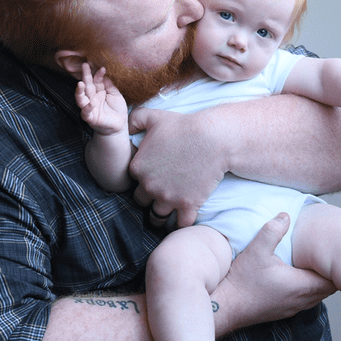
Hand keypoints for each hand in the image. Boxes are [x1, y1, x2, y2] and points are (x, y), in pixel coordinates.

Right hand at [75, 64, 126, 134]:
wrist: (119, 125)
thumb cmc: (117, 109)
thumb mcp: (116, 95)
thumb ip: (110, 86)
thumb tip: (105, 75)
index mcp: (99, 92)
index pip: (96, 81)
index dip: (98, 74)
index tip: (102, 68)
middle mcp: (92, 98)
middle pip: (87, 85)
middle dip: (85, 76)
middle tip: (85, 65)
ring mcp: (89, 107)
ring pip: (81, 98)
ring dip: (79, 91)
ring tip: (80, 83)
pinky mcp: (90, 117)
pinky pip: (86, 113)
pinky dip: (87, 108)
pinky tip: (91, 103)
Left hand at [127, 106, 226, 227]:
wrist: (214, 138)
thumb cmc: (185, 126)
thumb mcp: (155, 117)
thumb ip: (134, 119)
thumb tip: (126, 126)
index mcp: (138, 168)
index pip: (133, 181)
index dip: (143, 178)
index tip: (154, 175)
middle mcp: (149, 186)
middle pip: (141, 201)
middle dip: (150, 197)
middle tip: (162, 191)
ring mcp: (169, 198)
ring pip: (157, 217)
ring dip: (161, 214)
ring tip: (169, 209)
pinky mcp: (188, 205)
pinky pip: (180, 224)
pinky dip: (181, 223)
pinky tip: (184, 216)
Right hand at [213, 213, 336, 331]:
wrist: (224, 307)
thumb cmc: (241, 281)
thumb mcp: (257, 250)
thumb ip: (273, 231)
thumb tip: (286, 215)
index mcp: (300, 286)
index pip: (333, 281)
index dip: (336, 268)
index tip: (334, 255)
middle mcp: (300, 301)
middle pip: (328, 290)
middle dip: (330, 275)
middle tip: (327, 258)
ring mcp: (291, 309)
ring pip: (316, 297)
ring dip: (318, 283)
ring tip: (314, 266)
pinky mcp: (282, 312)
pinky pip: (304, 302)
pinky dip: (307, 291)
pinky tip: (296, 278)